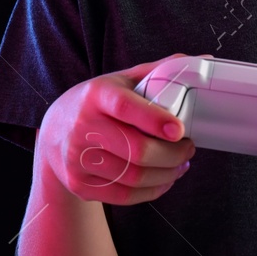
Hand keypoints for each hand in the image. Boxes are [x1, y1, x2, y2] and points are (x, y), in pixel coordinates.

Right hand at [35, 53, 199, 206]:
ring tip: (180, 164)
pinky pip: (125, 196)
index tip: (179, 130)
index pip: (126, 107)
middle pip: (137, 150)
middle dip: (173, 154)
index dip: (155, 120)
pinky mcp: (80, 184)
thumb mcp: (120, 81)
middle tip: (188, 148)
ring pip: (135, 177)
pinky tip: (164, 179)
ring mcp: (78, 159)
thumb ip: (159, 71)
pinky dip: (153, 190)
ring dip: (167, 174)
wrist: (54, 135)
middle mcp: (83, 127)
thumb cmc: (97, 104)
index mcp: (96, 95)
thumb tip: (203, 60)